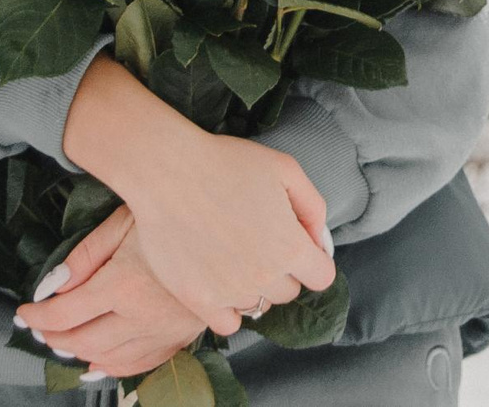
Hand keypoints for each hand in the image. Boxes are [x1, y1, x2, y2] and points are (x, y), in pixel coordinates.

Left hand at [15, 208, 209, 379]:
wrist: (227, 223)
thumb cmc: (172, 212)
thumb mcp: (123, 220)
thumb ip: (84, 256)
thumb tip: (51, 288)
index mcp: (123, 283)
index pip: (65, 314)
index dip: (38, 318)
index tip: (24, 312)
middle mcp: (143, 315)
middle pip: (83, 341)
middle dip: (54, 338)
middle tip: (39, 330)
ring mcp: (164, 331)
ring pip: (110, 358)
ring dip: (80, 354)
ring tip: (63, 343)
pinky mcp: (181, 337)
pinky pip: (140, 364)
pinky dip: (114, 367)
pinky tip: (100, 361)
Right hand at [60, 58, 334, 334]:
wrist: (167, 172)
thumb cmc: (226, 163)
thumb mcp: (284, 169)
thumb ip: (313, 207)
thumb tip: (319, 241)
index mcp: (290, 246)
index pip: (321, 277)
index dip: (312, 260)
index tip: (296, 246)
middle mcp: (265, 276)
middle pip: (289, 291)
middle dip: (281, 270)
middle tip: (257, 241)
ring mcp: (231, 292)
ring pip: (259, 305)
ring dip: (253, 286)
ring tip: (233, 254)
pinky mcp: (199, 300)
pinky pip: (228, 325)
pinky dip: (229, 309)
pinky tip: (220, 282)